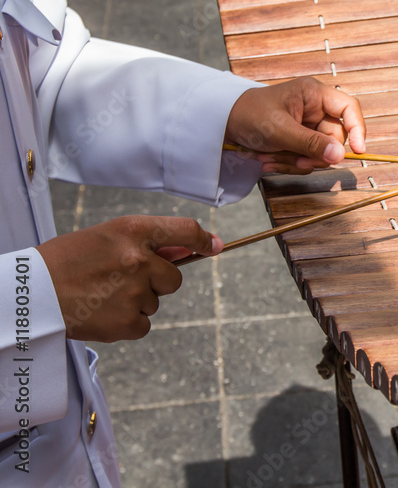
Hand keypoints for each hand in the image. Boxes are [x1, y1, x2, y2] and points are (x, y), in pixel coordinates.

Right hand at [37, 216, 222, 341]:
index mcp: (132, 230)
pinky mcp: (126, 322)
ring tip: (100, 295)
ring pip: (154, 302)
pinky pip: (144, 324)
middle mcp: (138, 259)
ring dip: (135, 301)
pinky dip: (126, 323)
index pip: (184, 229)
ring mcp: (134, 292)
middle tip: (120, 280)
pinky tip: (101, 313)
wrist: (30, 293)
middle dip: (156, 281)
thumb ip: (146, 243)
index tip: (212, 246)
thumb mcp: (105, 237)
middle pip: (174, 278)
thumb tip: (188, 250)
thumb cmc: (67, 260)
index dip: (202, 239)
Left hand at [225, 77, 365, 174]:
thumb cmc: (249, 115)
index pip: (349, 109)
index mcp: (314, 94)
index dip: (358, 129)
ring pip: (320, 153)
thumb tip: (339, 156)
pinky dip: (288, 164)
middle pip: (335, 138)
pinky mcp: (298, 142)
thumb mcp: (280, 130)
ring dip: (296, 161)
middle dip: (314, 154)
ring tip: (271, 158)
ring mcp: (307, 127)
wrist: (222, 124)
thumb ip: (311, 143)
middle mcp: (315, 109)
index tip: (358, 152)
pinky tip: (269, 161)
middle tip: (297, 161)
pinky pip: (306, 159)